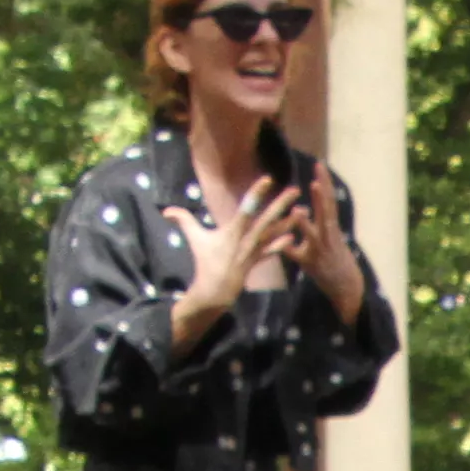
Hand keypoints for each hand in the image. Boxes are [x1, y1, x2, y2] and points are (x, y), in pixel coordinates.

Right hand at [167, 179, 312, 345]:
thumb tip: (166, 211)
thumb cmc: (205, 263)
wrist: (215, 291)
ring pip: (275, 234)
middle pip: (267, 218)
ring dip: (289, 222)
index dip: (257, 193)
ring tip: (303, 210)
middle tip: (295, 190)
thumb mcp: (195, 240)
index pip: (247, 208)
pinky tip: (294, 236)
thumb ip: (184, 221)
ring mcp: (255, 251)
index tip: (268, 179)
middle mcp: (247, 240)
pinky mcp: (258, 260)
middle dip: (282, 204)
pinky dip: (283, 243)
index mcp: (233, 231)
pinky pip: (273, 250)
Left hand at [289, 165, 366, 316]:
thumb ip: (298, 242)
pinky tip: (298, 212)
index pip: (327, 201)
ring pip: (323, 218)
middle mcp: (328, 233)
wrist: (346, 290)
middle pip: (327, 203)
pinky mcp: (318, 258)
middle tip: (320, 164)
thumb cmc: (329, 272)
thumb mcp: (313, 253)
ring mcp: (324, 244)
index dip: (324, 184)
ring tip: (315, 182)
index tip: (319, 167)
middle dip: (324, 183)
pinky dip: (303, 226)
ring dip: (319, 201)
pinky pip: (310, 240)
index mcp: (330, 229)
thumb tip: (287, 228)